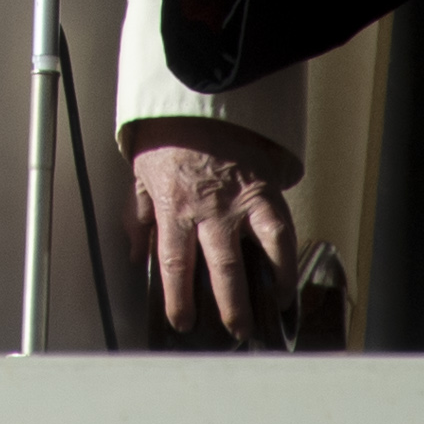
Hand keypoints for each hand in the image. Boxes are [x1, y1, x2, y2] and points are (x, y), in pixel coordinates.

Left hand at [127, 118, 299, 337]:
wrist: (195, 93)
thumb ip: (138, 217)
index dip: (179, 299)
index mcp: (173, 208)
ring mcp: (239, 201)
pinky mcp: (264, 189)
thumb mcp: (138, 174)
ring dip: (262, 290)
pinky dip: (286, 258)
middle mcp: (208, 211)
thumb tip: (136, 254)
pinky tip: (287, 280)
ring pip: (255, 255)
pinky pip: (280, 231)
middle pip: (219, 270)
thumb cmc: (164, 134)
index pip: (175, 265)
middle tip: (233, 331)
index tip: (183, 321)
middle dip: (227, 306)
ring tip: (268, 314)